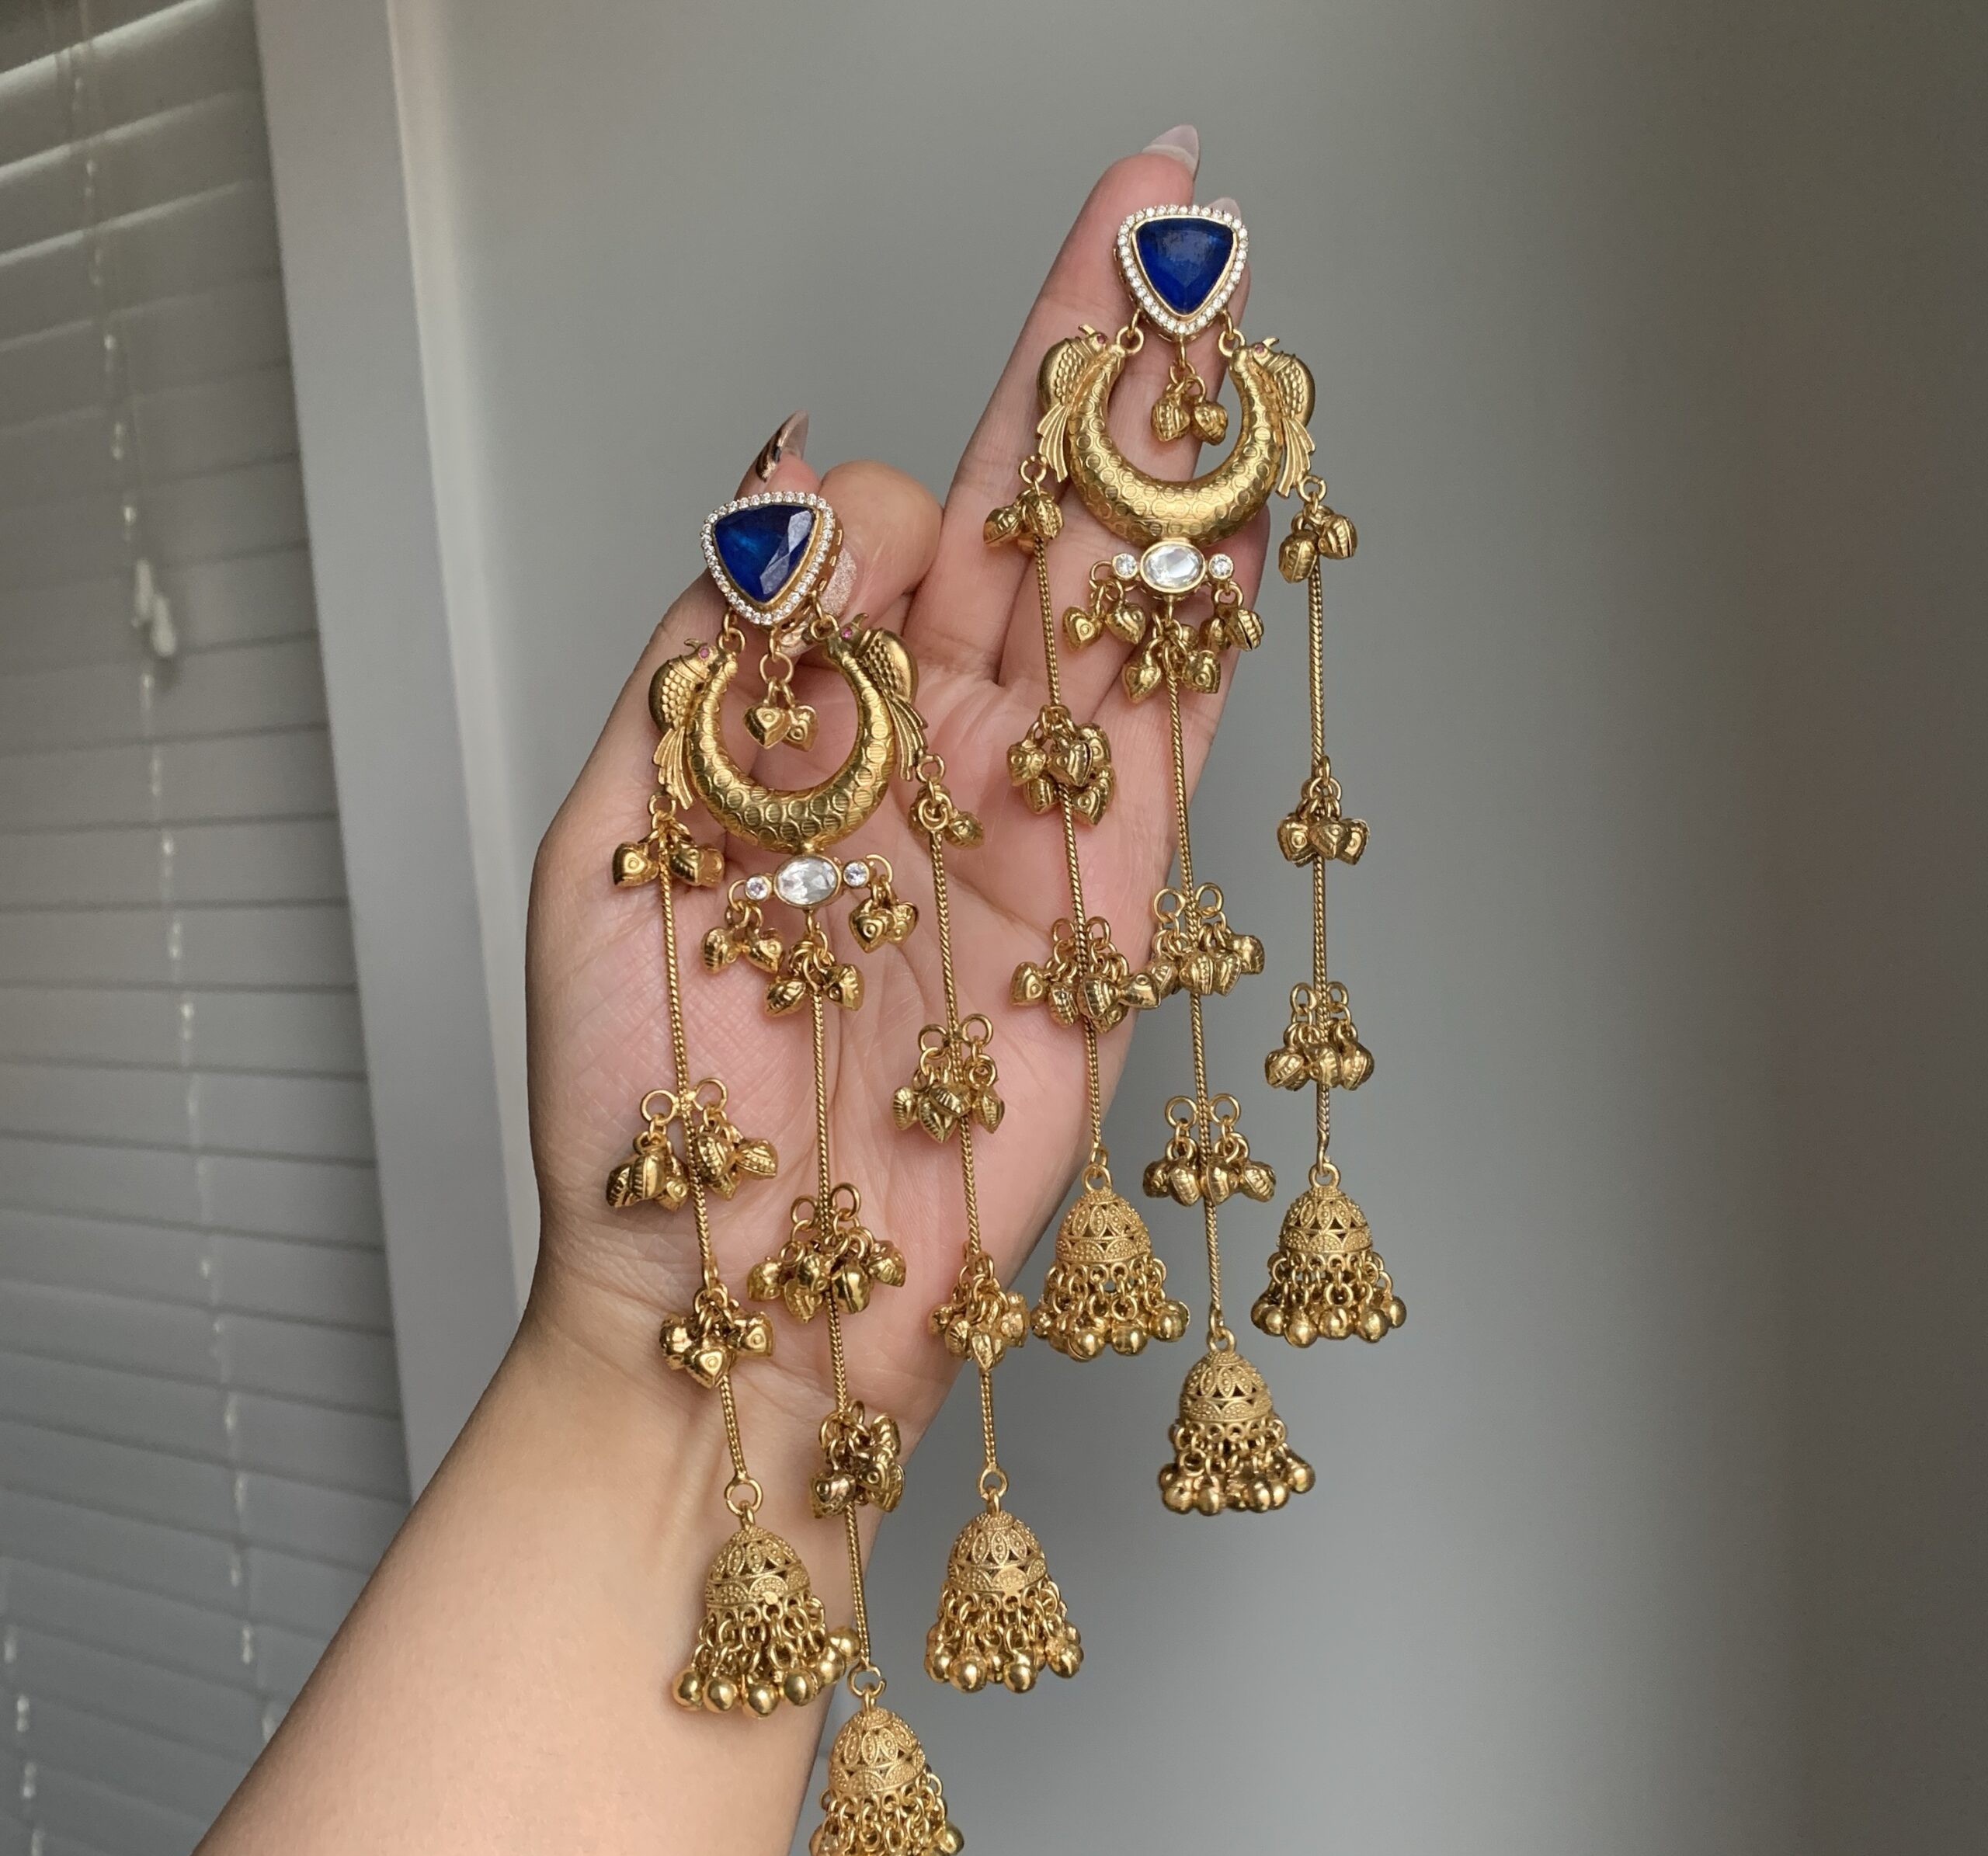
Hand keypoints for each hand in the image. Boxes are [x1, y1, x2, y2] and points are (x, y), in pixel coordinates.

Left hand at [522, 142, 1264, 1473]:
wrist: (738, 1296)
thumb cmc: (650, 1104)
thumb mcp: (610, 840)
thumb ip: (708, 661)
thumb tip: (795, 490)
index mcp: (816, 725)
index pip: (917, 511)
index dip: (979, 394)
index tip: (1033, 290)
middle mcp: (941, 755)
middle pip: (1042, 523)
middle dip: (1105, 371)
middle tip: (1171, 222)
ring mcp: (1039, 821)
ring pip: (1120, 605)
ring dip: (1170, 463)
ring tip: (1221, 314)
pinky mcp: (1113, 908)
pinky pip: (1171, 736)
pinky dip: (1208, 617)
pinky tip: (1236, 503)